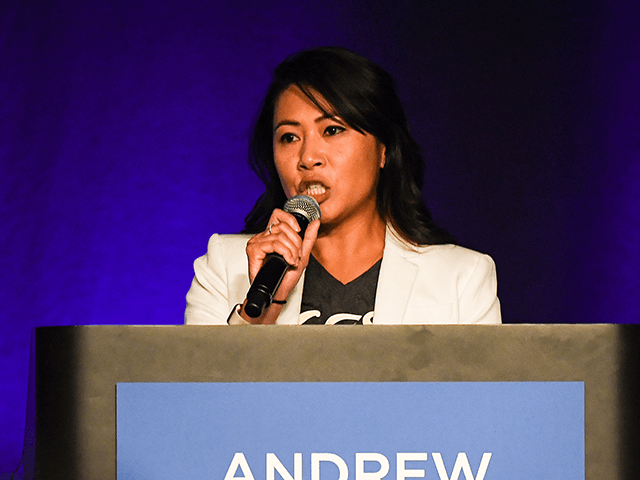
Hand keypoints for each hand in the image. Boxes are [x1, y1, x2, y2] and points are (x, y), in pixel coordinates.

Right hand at [242, 209, 319, 323]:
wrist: (278, 292)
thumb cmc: (286, 277)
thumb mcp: (302, 255)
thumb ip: (308, 238)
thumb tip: (315, 222)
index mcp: (271, 235)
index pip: (278, 214)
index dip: (290, 219)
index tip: (298, 231)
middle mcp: (262, 237)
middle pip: (283, 226)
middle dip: (295, 242)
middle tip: (295, 256)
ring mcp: (256, 243)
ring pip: (280, 236)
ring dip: (292, 250)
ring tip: (291, 261)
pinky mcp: (253, 250)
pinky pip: (274, 244)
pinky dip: (285, 253)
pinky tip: (287, 261)